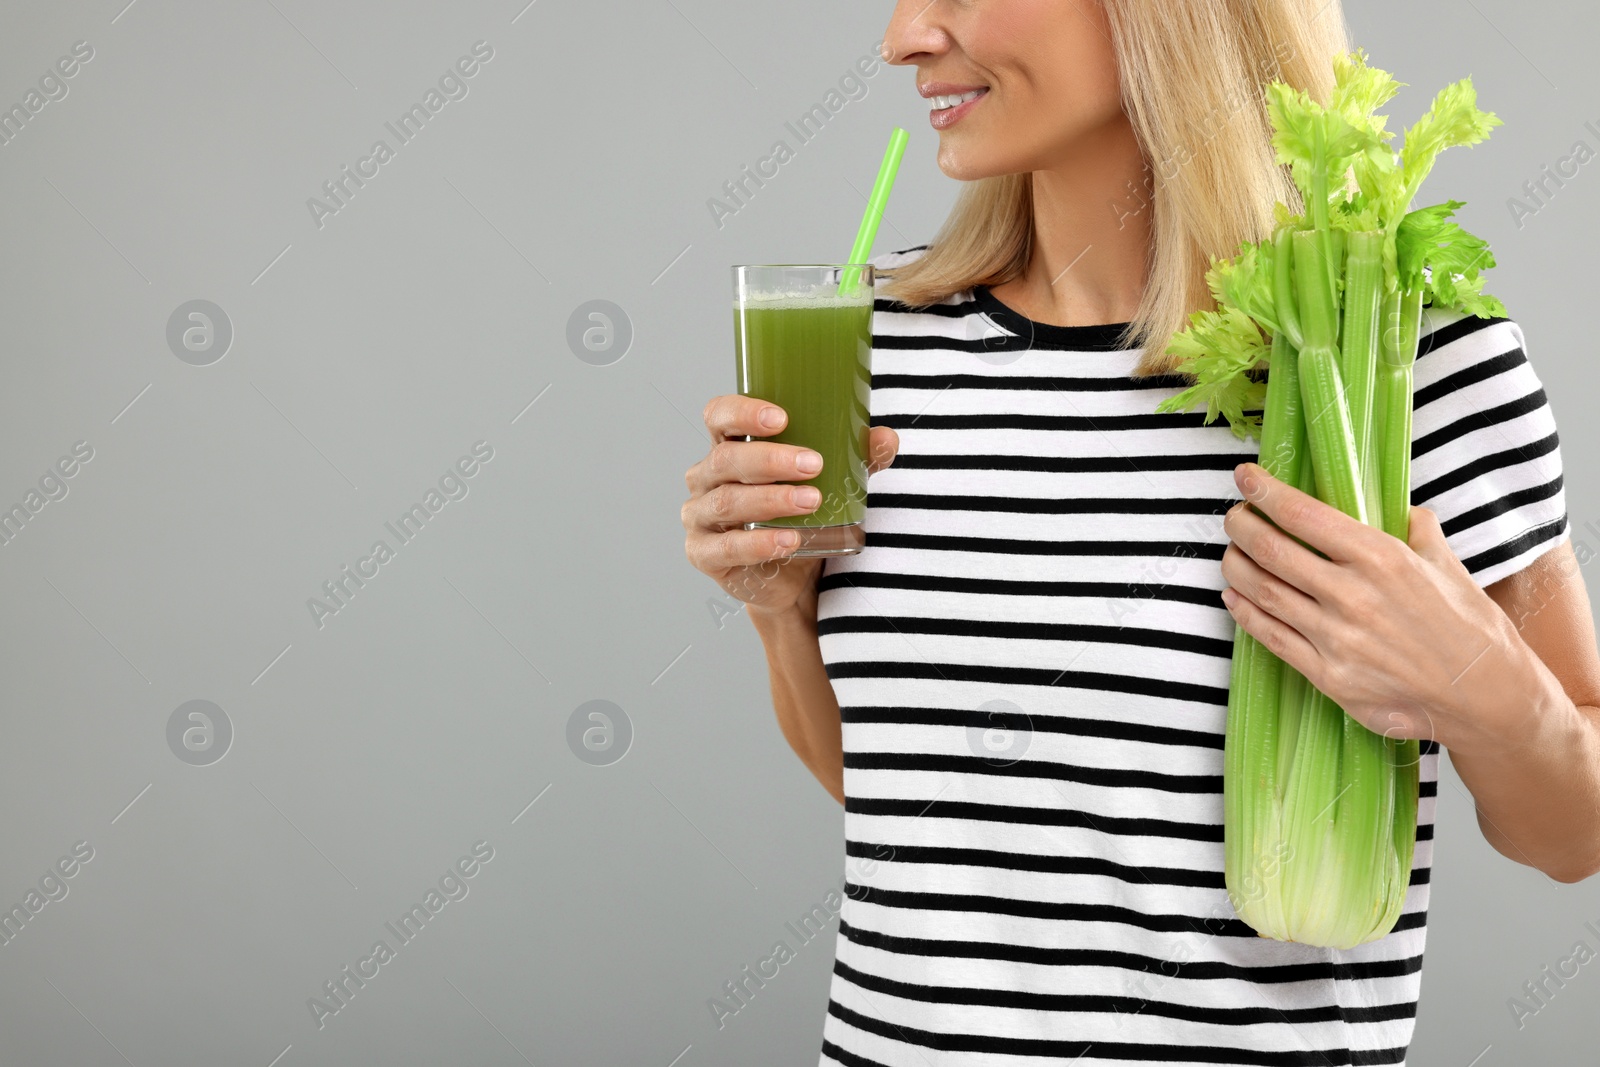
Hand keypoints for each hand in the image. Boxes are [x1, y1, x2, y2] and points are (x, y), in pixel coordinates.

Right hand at [682, 396, 899, 619]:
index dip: (742, 412)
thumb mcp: (829, 483)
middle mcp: (706, 478)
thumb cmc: (801, 516)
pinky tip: (788, 541)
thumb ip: (856, 460)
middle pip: (726, 459)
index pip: (719, 416)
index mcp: (729, 447)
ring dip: (770, 499)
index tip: (781, 418)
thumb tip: (886, 438)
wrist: (792, 579)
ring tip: (810, 501)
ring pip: (727, 501)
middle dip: (770, 460)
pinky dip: (758, 544)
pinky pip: (726, 548)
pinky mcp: (704, 555)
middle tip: (813, 464)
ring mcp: (700, 517)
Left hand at [1218, 461, 1530, 750]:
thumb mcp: (1446, 564)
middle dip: (1241, 527)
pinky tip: (1235, 595)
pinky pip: (1271, 637)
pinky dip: (1244, 612)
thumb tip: (1402, 510)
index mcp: (1381, 558)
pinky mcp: (1329, 677)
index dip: (1266, 492)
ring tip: (1230, 552)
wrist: (1487, 696)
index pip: (1305, 516)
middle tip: (1233, 516)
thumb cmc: (1469, 626)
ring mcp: (1337, 639)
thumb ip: (1417, 531)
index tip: (1245, 476)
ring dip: (1236, 567)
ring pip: (1263, 592)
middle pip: (1272, 551)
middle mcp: (1353, 596)